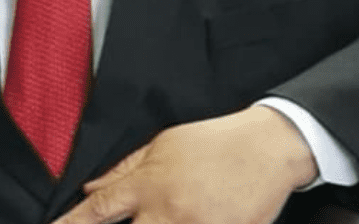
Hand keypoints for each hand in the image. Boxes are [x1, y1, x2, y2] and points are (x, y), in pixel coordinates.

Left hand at [52, 105, 317, 223]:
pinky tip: (191, 218)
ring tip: (164, 217)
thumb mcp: (165, 144)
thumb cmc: (215, 142)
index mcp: (150, 184)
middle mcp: (169, 212)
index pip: (99, 211)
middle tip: (117, 222)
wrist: (269, 148)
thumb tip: (90, 188)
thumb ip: (124, 169)